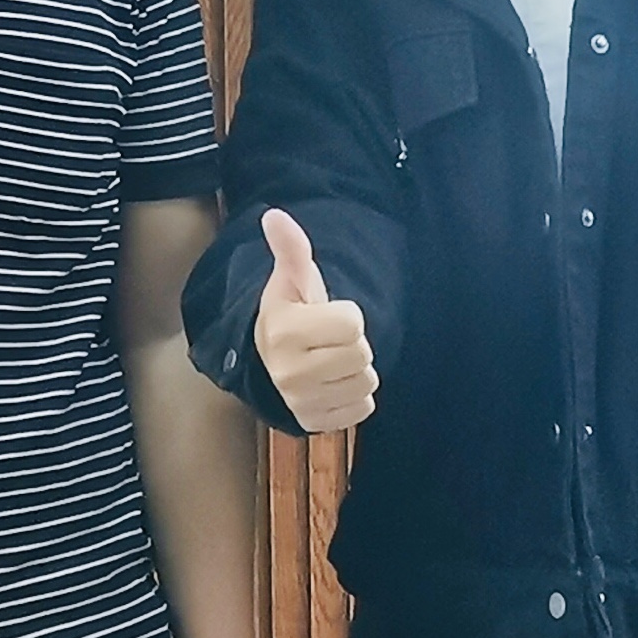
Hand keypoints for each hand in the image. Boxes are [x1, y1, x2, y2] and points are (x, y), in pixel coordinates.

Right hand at [252, 210, 376, 432]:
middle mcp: (288, 371)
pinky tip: (332, 386)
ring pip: (367, 382)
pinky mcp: (315, 422)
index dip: (346, 316)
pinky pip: (363, 408)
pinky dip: (354, 397)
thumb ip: (291, 249)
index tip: (323, 317)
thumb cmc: (290, 316)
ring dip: (356, 371)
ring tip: (331, 363)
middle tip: (329, 342)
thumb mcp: (291, 282)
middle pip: (363, 354)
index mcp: (284, 330)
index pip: (353, 323)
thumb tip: (274, 215)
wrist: (269, 363)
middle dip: (353, 345)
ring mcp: (301, 401)